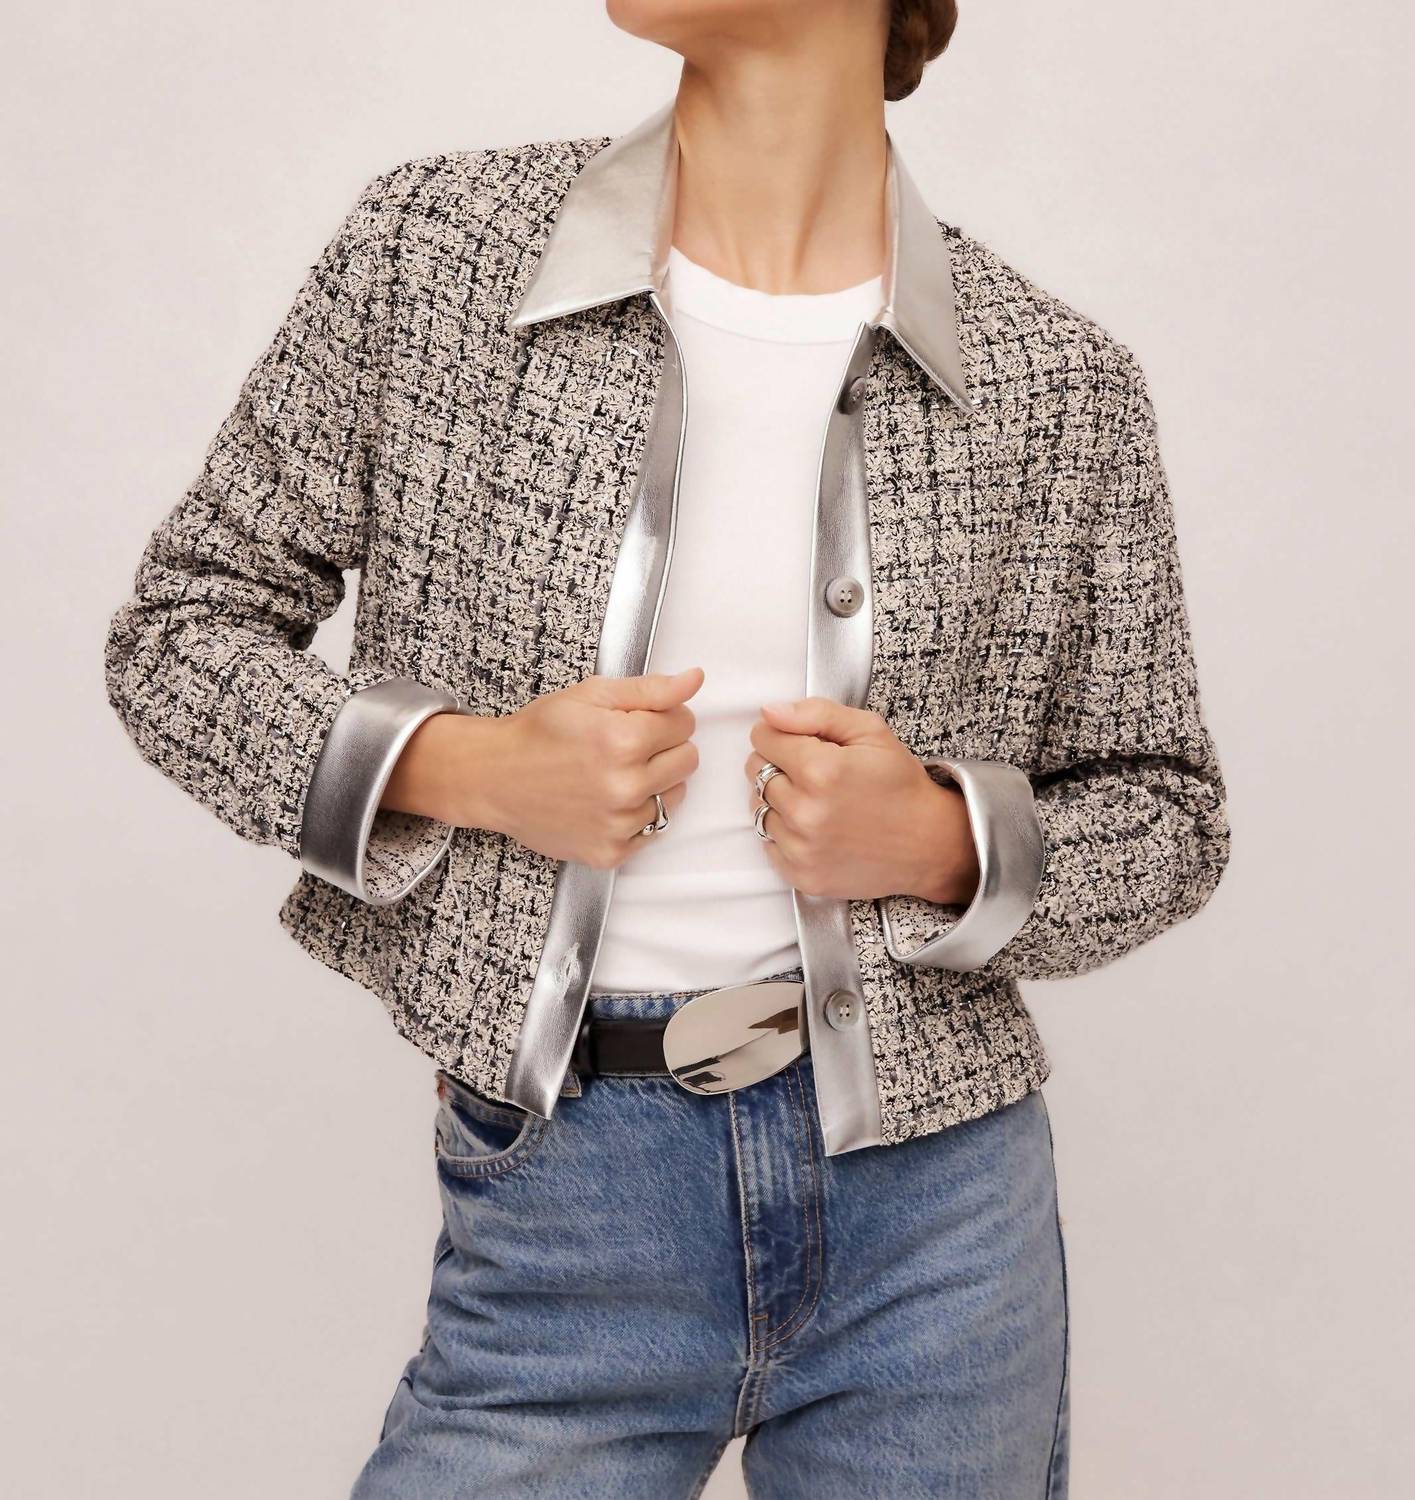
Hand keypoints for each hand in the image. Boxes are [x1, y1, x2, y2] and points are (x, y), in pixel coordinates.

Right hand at [382, 666, 703, 868]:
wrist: (494, 778)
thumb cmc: (541, 732)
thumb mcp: (592, 695)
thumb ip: (650, 689)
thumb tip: (696, 680)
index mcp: (623, 741)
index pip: (686, 723)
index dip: (663, 717)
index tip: (636, 720)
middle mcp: (625, 787)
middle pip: (688, 760)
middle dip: (664, 748)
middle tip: (626, 746)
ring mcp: (619, 825)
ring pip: (674, 797)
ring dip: (654, 783)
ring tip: (614, 774)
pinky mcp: (611, 853)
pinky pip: (652, 831)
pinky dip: (637, 816)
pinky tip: (607, 802)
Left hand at [745, 697, 979, 905]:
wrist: (928, 844)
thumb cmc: (900, 785)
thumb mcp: (870, 731)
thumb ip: (816, 714)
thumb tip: (769, 713)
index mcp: (820, 770)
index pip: (762, 737)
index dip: (780, 733)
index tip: (800, 741)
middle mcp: (804, 812)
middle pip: (755, 771)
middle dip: (778, 763)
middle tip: (813, 771)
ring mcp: (801, 848)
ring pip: (758, 806)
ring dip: (779, 798)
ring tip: (815, 799)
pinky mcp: (801, 874)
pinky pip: (767, 842)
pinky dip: (784, 831)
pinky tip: (814, 826)